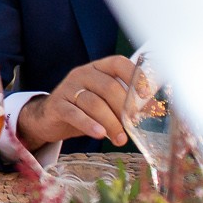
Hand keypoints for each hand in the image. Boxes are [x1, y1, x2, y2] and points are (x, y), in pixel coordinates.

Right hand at [16, 55, 135, 149]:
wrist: (50, 118)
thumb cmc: (84, 109)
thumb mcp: (105, 101)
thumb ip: (124, 101)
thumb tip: (153, 110)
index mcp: (98, 68)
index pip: (118, 63)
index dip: (134, 76)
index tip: (146, 95)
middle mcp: (82, 74)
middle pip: (108, 87)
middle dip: (124, 108)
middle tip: (133, 126)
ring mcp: (68, 88)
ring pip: (93, 103)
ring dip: (110, 122)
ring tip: (120, 139)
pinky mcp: (57, 105)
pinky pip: (74, 114)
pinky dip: (89, 124)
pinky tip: (99, 135)